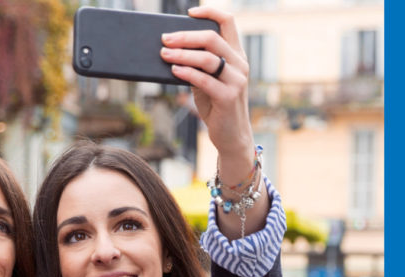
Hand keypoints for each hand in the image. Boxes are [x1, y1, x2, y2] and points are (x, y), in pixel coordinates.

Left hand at [159, 5, 253, 177]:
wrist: (231, 136)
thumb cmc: (216, 106)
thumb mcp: (207, 81)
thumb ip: (197, 66)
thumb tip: (171, 51)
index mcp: (236, 55)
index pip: (229, 22)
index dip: (210, 12)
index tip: (189, 12)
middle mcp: (240, 64)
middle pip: (212, 38)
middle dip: (185, 37)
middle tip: (164, 39)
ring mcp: (237, 80)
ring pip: (208, 58)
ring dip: (183, 54)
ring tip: (164, 54)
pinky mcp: (229, 97)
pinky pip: (205, 80)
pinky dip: (187, 73)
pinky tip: (174, 71)